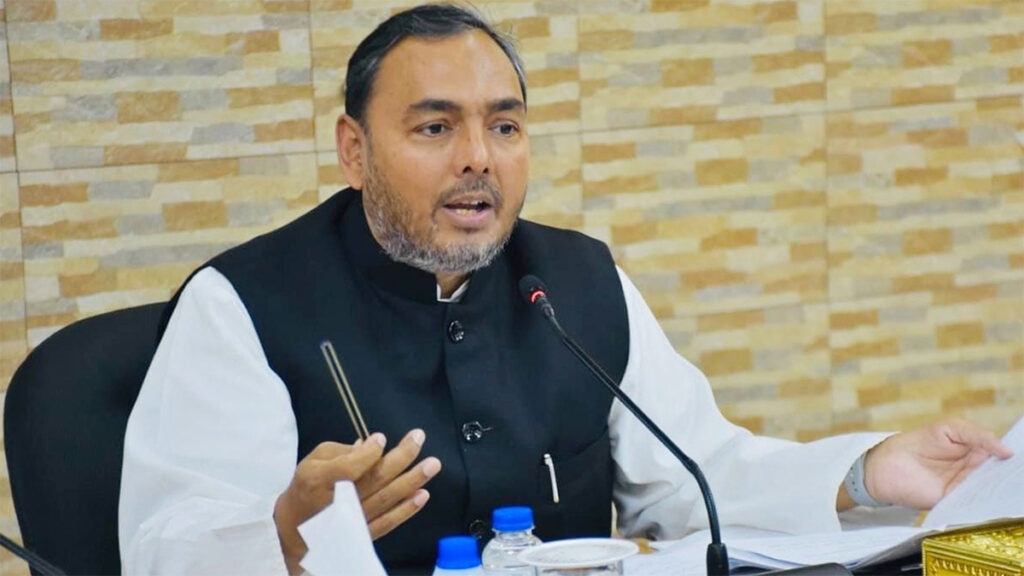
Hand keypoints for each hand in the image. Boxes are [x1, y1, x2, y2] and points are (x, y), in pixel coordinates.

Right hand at [274, 430, 441, 574]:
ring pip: (387, 498)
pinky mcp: (362, 533)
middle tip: (419, 437)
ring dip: (412, 480)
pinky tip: (423, 495)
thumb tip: (371, 443)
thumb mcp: (313, 461)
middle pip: (376, 477)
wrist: (294, 529)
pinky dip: (406, 509)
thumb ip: (342, 450)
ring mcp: (353, 519)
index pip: (353, 463)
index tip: (382, 438)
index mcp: (322, 479)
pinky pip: (388, 521)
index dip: (372, 450)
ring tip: (433, 464)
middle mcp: (339, 500)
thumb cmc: (307, 487)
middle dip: (402, 456)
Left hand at [864, 419, 1012, 509]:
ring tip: (1017, 488)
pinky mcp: (957, 502)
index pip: (1004, 456)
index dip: (1015, 458)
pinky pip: (976, 503)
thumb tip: (1007, 452)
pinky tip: (995, 499)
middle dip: (1014, 476)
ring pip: (992, 490)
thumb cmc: (919, 442)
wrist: (888, 463)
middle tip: (1022, 477)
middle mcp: (976, 471)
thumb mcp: (951, 429)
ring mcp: (967, 488)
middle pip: (1002, 475)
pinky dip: (986, 502)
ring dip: (1003, 490)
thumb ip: (979, 436)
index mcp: (978, 452)